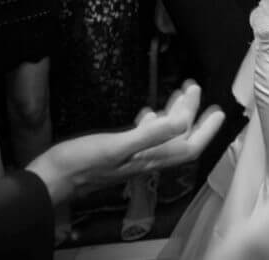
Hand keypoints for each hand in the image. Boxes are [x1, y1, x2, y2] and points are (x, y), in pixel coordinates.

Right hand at [27, 81, 222, 205]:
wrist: (51, 178)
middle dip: (192, 114)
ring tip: (180, 93)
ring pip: (164, 135)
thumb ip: (151, 135)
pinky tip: (148, 111)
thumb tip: (183, 123)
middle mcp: (146, 160)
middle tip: (195, 89)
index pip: (190, 146)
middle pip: (180, 138)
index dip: (207, 129)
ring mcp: (133, 156)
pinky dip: (153, 121)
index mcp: (150, 159)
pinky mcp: (119, 152)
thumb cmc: (81, 163)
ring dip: (175, 114)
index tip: (217, 109)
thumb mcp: (118, 146)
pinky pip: (146, 135)